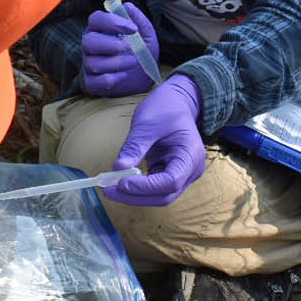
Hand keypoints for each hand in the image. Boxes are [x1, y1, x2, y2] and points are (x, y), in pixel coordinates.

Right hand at [80, 1, 159, 96]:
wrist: (145, 78)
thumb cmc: (142, 52)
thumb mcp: (146, 36)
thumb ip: (139, 21)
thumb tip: (127, 6)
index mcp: (101, 29)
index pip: (96, 19)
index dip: (111, 22)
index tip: (132, 28)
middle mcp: (91, 45)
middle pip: (88, 41)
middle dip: (110, 44)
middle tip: (129, 47)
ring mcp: (89, 64)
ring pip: (92, 63)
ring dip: (116, 63)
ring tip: (133, 62)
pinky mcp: (91, 83)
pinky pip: (93, 82)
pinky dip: (110, 79)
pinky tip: (123, 76)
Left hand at [105, 75, 205, 206]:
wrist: (177, 103)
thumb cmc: (165, 109)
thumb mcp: (147, 124)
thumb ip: (134, 147)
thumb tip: (118, 168)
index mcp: (190, 154)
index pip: (171, 180)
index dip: (146, 186)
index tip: (121, 183)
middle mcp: (191, 169)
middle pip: (165, 195)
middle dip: (137, 196)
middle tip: (109, 191)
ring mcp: (182, 174)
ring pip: (160, 196)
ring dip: (135, 196)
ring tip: (110, 189)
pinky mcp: (170, 175)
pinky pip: (155, 189)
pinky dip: (137, 189)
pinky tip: (119, 184)